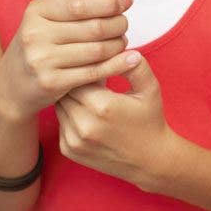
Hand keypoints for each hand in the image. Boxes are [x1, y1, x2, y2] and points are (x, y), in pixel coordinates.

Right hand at [0, 0, 139, 120]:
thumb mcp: (45, 21)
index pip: (80, 3)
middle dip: (118, 24)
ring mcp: (42, 60)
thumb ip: (74, 8)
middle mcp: (36, 34)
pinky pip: (95, 71)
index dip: (109, 3)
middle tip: (124, 25)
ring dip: (119, 45)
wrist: (12, 85)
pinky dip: (118, 64)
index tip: (126, 1)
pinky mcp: (52, 82)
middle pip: (94, 27)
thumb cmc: (39, 46)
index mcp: (36, 12)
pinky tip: (131, 59)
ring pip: (98, 50)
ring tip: (122, 41)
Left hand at [55, 52, 178, 188]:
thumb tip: (123, 49)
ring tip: (90, 96)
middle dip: (76, 82)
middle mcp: (84, 125)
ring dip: (71, 98)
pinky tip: (88, 115)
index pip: (79, 75)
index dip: (87, 69)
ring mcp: (74, 140)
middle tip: (92, 80)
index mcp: (102, 106)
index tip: (98, 68)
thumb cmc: (151, 121)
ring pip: (59, 106)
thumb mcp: (150, 90)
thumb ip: (136, 66)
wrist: (150, 160)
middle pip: (65, 90)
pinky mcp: (69, 150)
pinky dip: (70, 115)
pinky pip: (60, 123)